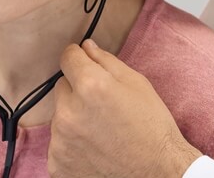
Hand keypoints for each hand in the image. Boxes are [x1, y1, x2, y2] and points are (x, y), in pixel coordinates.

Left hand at [48, 39, 200, 177]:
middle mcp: (69, 113)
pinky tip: (95, 147)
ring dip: (74, 117)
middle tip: (102, 105)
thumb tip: (86, 48)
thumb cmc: (152, 125)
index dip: (78, 57)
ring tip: (101, 130)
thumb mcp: (137, 84)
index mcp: (91, 87)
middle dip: (78, 91)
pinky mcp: (57, 164)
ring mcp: (60, 142)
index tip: (83, 62)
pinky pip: (58, 142)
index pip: (67, 57)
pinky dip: (72, 143)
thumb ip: (106, 61)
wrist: (156, 170)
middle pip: (61, 87)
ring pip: (59, 116)